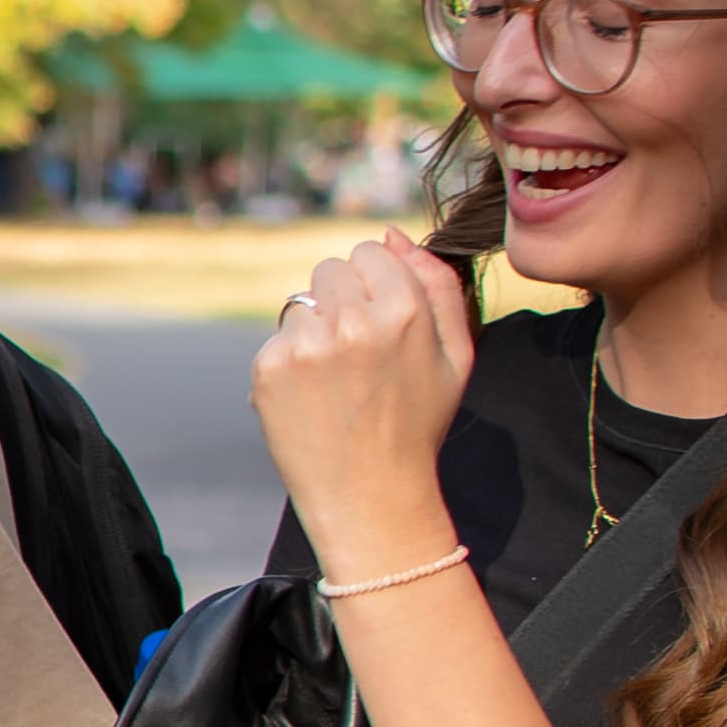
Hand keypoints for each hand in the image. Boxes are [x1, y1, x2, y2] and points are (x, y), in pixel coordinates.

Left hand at [249, 230, 472, 575]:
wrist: (369, 493)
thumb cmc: (418, 422)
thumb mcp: (456, 354)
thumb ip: (436, 284)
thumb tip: (391, 234)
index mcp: (404, 311)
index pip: (371, 252)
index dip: (376, 284)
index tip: (381, 321)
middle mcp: (351, 321)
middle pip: (331, 270)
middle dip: (343, 300)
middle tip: (358, 354)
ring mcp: (306, 344)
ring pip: (301, 303)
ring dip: (315, 329)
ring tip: (337, 379)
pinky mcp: (269, 367)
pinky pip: (278, 338)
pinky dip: (290, 361)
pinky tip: (312, 396)